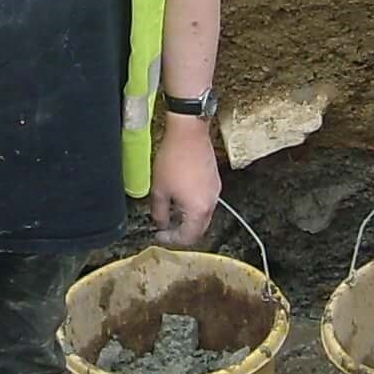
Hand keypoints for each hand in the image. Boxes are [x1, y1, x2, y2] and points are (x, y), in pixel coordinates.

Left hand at [150, 115, 220, 245]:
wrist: (189, 133)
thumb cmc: (173, 159)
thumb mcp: (159, 189)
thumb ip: (159, 211)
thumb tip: (160, 223)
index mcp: (198, 210)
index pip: (188, 236)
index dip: (171, 240)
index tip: (159, 236)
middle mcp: (211, 203)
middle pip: (198, 229)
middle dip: (181, 232)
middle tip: (165, 230)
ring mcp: (215, 191)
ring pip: (203, 215)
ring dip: (187, 219)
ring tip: (170, 214)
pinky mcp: (214, 180)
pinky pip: (205, 201)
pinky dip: (193, 206)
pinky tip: (180, 199)